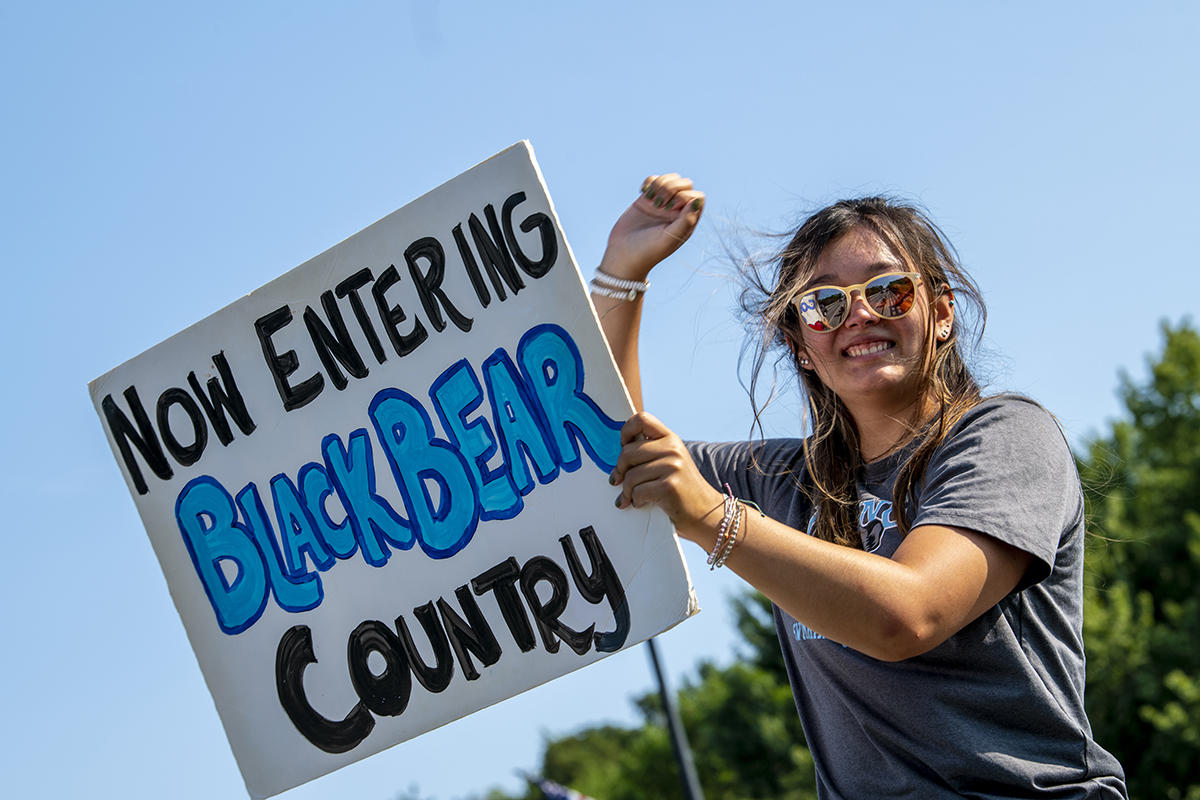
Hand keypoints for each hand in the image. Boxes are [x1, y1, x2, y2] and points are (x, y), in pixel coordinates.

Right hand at [599, 174, 704, 280]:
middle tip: (659, 205)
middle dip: (671, 188)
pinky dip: (649, 182)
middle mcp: (676, 211)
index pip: (697, 197)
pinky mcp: (646, 199)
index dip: (684, 196)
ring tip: (651, 200)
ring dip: (660, 183)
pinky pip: (653, 180)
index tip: (670, 209)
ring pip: (670, 179)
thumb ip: (686, 220)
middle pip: (685, 184)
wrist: (623, 253)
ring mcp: (661, 203)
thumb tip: (697, 200)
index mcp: (686, 221)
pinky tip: (643, 195)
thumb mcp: (670, 238)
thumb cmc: (648, 250)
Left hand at [610, 412, 723, 540]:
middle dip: (620, 470)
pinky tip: (641, 503)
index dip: (625, 432)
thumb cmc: (682, 490)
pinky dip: (635, 501)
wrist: (706, 512)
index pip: (642, 419)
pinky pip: (637, 491)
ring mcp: (672, 467)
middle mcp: (673, 449)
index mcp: (671, 439)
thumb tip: (618, 455)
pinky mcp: (669, 486)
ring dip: (626, 491)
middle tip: (619, 480)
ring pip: (630, 475)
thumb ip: (650, 453)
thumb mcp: (670, 462)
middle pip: (627, 452)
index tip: (623, 447)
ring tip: (631, 497)